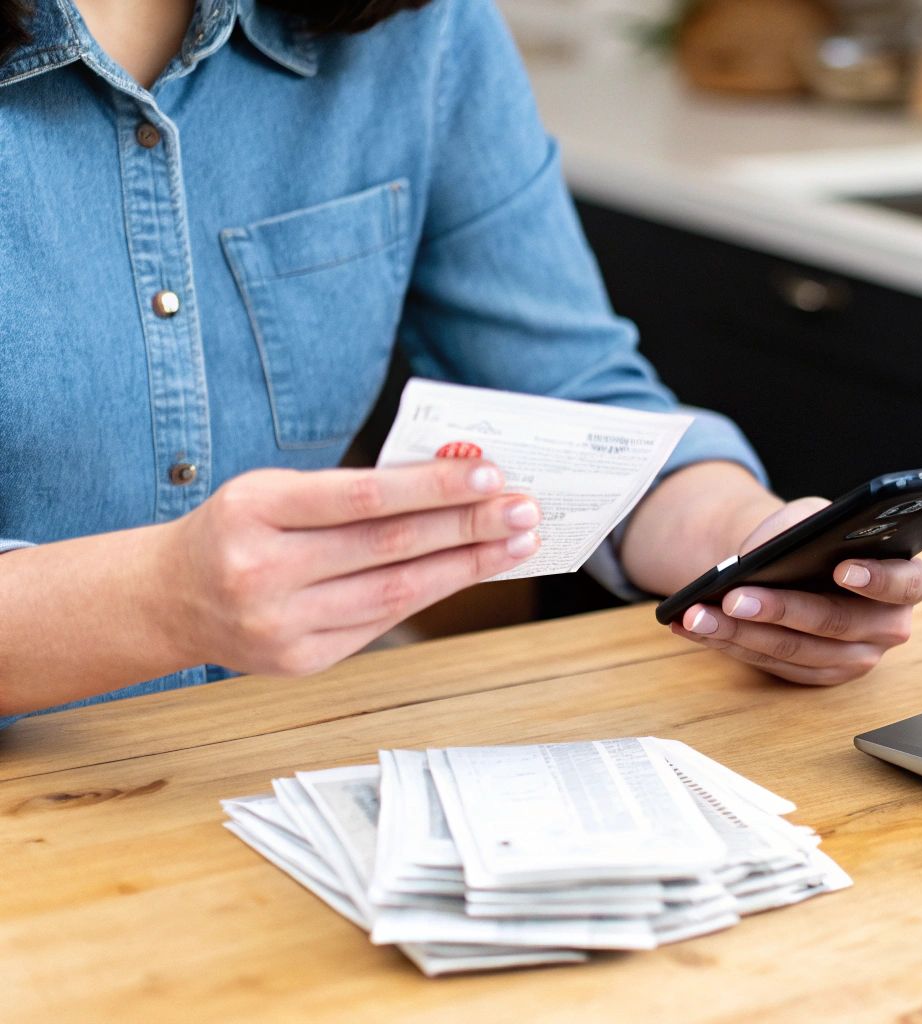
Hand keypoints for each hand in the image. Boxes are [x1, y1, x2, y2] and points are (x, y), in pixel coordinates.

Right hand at [159, 460, 541, 676]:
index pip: (364, 496)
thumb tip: (453, 481)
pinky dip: (432, 593)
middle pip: (390, 546)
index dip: (434, 488)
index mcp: (254, 509)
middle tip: (526, 509)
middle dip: (469, 526)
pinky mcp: (299, 661)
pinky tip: (469, 571)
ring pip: (396, 591)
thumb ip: (352, 489)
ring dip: (467, 565)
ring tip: (515, 543)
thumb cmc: (237, 530)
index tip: (492, 476)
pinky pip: (382, 621)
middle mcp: (262, 570)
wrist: (168, 598)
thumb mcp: (273, 490)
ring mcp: (279, 624)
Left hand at [668, 497, 921, 684]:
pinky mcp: (819, 676)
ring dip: (740, 634)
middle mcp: (887, 627)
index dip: (878, 579)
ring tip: (698, 615)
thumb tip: (775, 549)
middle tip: (735, 598)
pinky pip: (772, 664)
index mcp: (905, 581)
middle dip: (780, 610)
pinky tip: (696, 627)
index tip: (841, 568)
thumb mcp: (818, 517)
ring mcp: (855, 659)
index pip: (906, 584)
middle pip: (836, 623)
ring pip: (796, 651)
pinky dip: (730, 644)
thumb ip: (809, 526)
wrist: (800, 566)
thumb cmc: (816, 537)